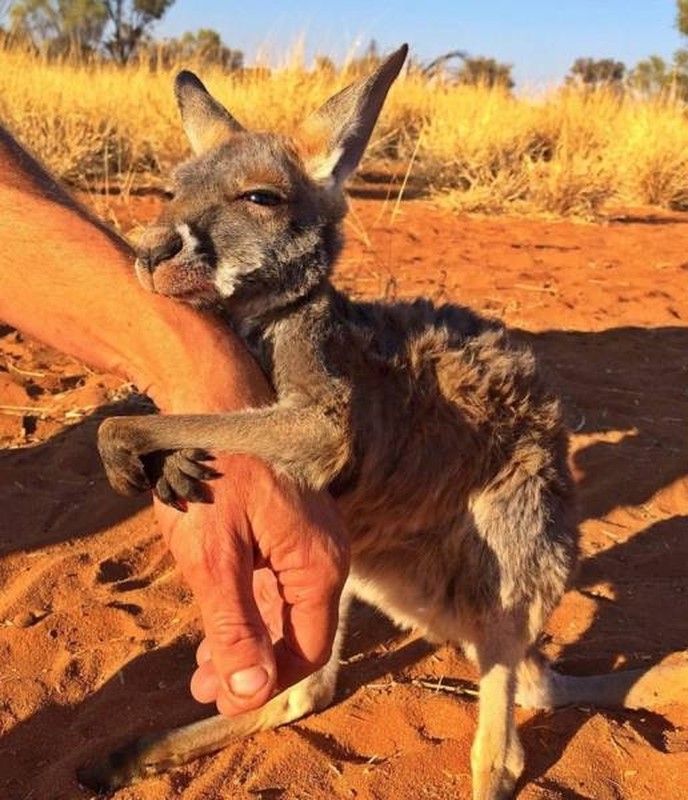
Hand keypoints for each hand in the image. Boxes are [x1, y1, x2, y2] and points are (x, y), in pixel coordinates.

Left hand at [154, 454, 348, 715]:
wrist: (212, 404)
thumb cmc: (210, 475)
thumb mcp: (214, 558)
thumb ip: (236, 627)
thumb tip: (251, 694)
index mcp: (318, 564)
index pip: (307, 648)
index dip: (267, 683)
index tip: (223, 701)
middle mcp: (325, 553)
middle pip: (298, 630)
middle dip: (253, 665)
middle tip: (203, 687)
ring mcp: (310, 539)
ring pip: (287, 607)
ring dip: (249, 639)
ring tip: (203, 666)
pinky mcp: (290, 528)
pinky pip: (279, 581)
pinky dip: (251, 606)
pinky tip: (220, 621)